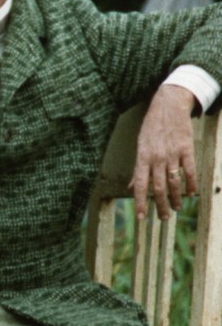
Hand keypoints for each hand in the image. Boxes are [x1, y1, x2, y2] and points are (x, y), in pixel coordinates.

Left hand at [130, 85, 199, 219]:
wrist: (168, 107)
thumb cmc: (151, 128)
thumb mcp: (139, 146)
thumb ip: (138, 169)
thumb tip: (132, 187)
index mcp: (142, 157)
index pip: (140, 185)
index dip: (140, 203)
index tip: (142, 218)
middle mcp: (156, 158)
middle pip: (158, 188)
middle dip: (161, 206)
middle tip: (164, 218)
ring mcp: (172, 154)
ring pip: (174, 182)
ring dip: (176, 198)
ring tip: (177, 209)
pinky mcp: (186, 149)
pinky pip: (190, 170)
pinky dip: (191, 184)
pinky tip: (192, 194)